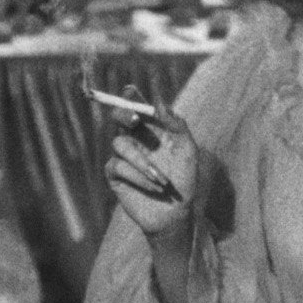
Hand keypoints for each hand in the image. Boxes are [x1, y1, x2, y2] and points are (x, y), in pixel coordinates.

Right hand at [104, 86, 198, 235]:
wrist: (176, 212)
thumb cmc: (185, 179)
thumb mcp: (188, 150)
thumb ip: (177, 126)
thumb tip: (160, 103)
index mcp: (151, 129)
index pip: (136, 106)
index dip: (130, 96)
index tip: (130, 90)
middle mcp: (134, 139)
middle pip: (118, 118)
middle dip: (123, 115)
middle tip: (134, 120)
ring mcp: (122, 157)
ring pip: (120, 145)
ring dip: (142, 162)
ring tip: (161, 179)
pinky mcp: (115, 175)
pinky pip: (119, 167)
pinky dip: (139, 177)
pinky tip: (155, 187)